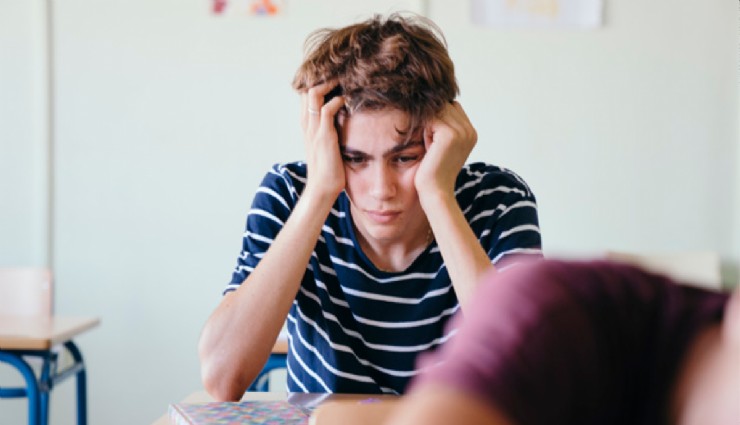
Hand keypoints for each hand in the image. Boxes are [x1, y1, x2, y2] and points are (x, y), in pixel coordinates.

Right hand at [300, 82, 346, 200]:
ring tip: (344, 80)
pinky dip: (338, 100)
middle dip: (322, 77)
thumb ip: (330, 131)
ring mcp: (313, 129)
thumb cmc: (328, 169)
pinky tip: (348, 100)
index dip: (317, 82)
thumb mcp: (327, 145)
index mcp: (307, 125)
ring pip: (314, 94)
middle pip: (306, 88)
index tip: (334, 77)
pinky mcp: (324, 136)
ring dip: (330, 84)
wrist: (322, 189)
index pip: (305, 95)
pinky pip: (327, 110)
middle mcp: (307, 124)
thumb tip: (344, 121)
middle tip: (341, 74)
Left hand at [415, 101, 476, 198]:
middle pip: (445, 106)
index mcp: (471, 133)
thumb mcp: (442, 146)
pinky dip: (425, 132)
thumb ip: (444, 127)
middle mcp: (470, 131)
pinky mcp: (450, 135)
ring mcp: (462, 132)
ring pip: (437, 111)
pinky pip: (431, 119)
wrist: (436, 191)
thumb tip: (432, 105)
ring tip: (430, 146)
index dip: (439, 118)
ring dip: (428, 126)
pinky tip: (428, 148)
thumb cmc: (434, 170)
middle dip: (433, 120)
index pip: (452, 107)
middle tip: (431, 144)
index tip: (434, 140)